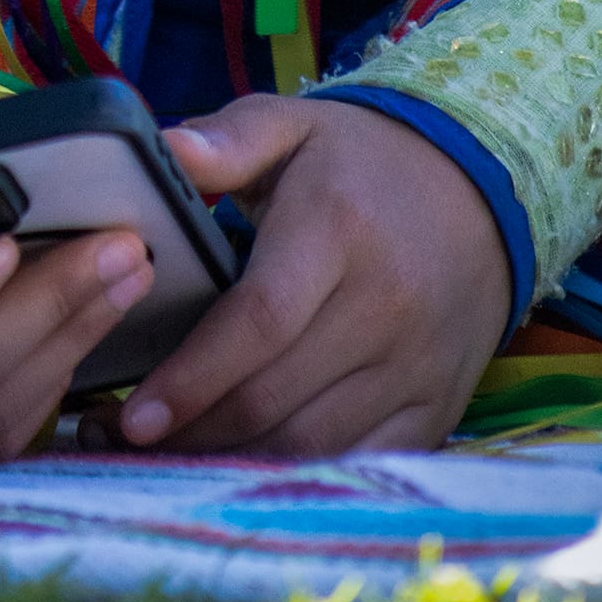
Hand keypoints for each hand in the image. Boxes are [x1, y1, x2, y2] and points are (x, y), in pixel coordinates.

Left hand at [111, 96, 511, 458]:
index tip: (132, 414)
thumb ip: (226, 138)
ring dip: (233, 461)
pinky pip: (358, 462)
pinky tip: (239, 471)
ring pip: (312, 441)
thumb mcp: (292, 127)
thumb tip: (163, 148)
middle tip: (121, 442)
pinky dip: (295, 475)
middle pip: (277, 395)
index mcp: (337, 230)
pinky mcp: (437, 408)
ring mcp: (417, 366)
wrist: (479, 193)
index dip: (194, 376)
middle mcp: (385, 306)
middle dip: (193, 430)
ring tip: (163, 462)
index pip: (260, 320)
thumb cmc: (356, 162)